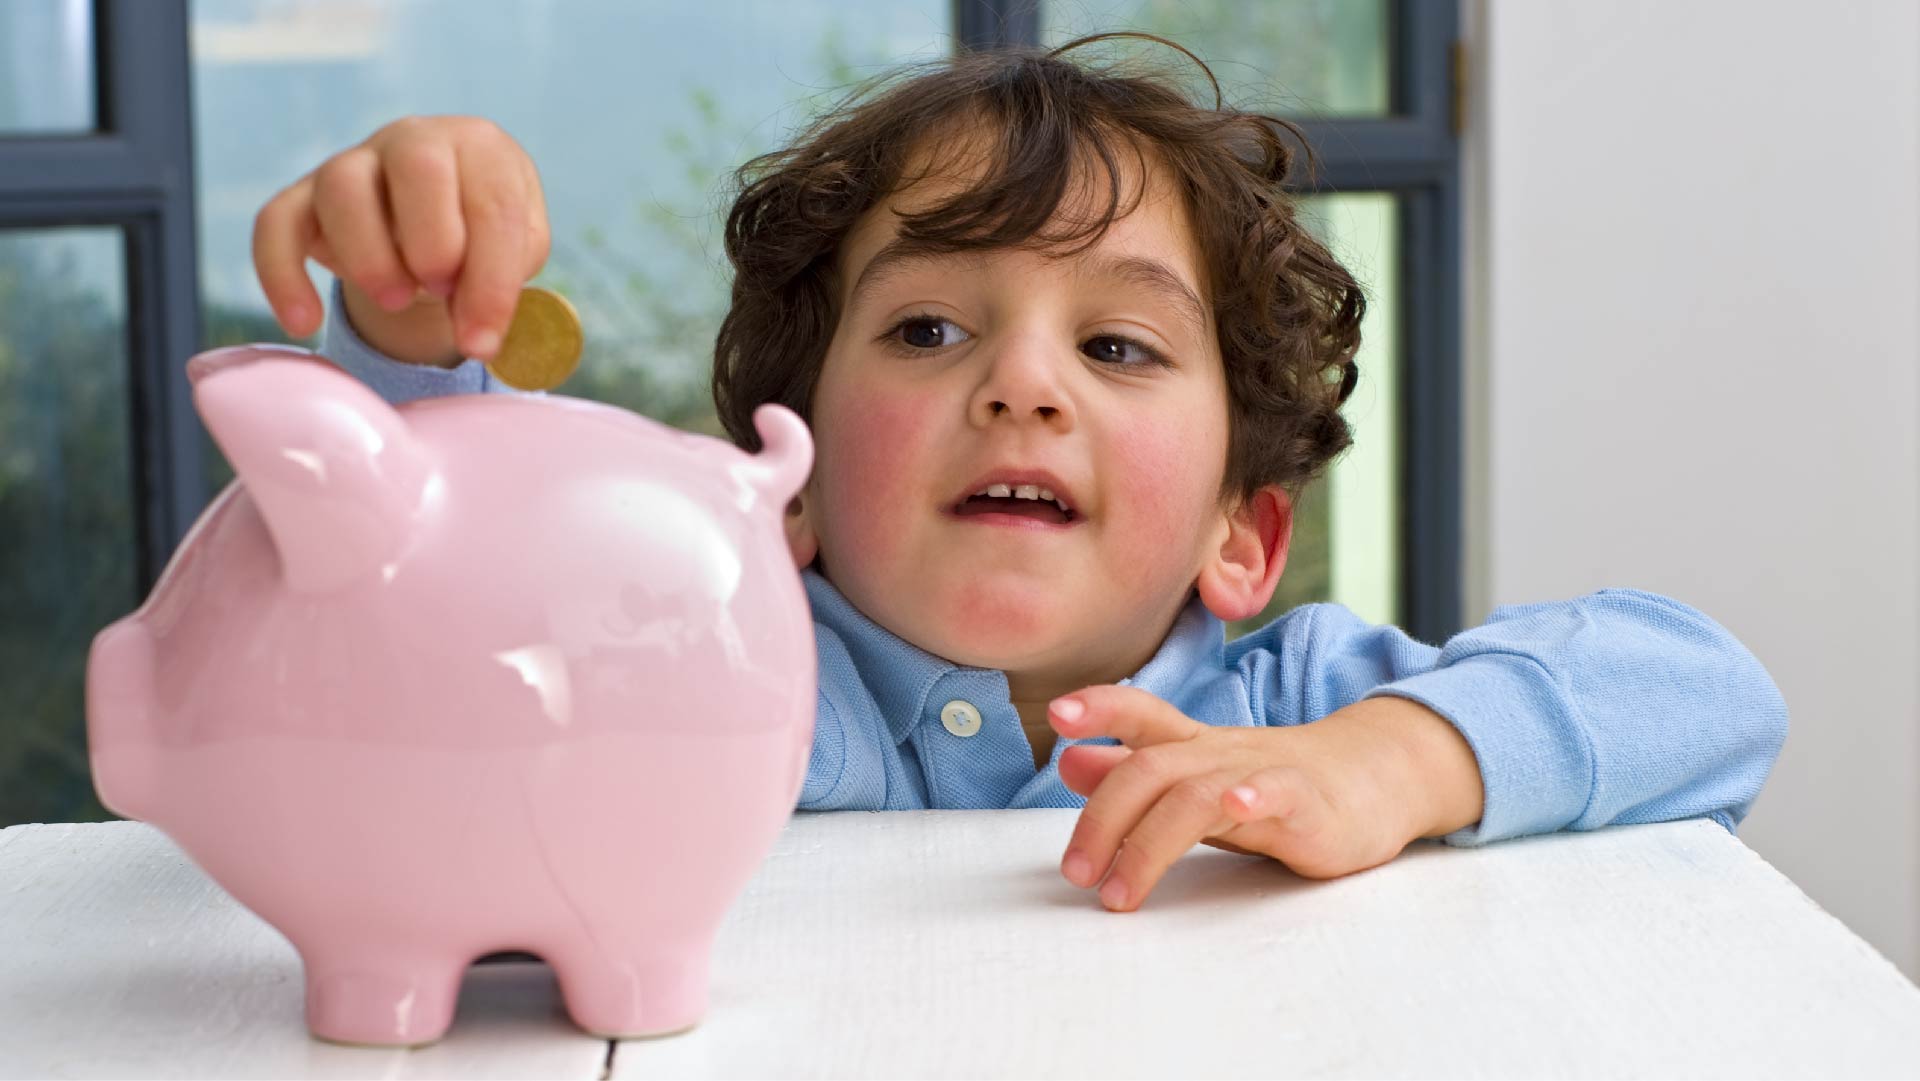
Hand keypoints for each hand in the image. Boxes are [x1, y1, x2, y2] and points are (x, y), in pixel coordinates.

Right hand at [252, 115, 550, 364]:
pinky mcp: (303, 195)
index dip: (491, 280)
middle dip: (434, 243)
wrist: (436, 229)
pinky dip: (282, 274)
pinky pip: (275, 222)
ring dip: (370, 255)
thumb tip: (476, 334)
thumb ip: (501, 283)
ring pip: (342, 186)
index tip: (482, 339)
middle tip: (440, 291)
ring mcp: (354, 162)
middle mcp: (416, 140)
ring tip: (396, 300)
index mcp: (482, 149)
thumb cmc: (483, 238)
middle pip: (417, 164)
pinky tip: (303, 323)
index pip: (494, 204)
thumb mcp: (516, 254)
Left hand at [1051, 685, 1483, 911]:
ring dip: (1150, 842)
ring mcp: (1263, 775)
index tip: (1057, 717)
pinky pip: (1279, 793)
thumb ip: (1137, 771)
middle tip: (1075, 873)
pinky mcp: (1308, 805)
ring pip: (1197, 793)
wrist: (1375, 778)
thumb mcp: (1199, 776)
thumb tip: (1069, 760)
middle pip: (1151, 769)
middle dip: (1103, 819)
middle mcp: (1220, 754)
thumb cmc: (1275, 784)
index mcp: (1193, 746)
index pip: (1141, 714)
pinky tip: (1239, 808)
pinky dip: (1256, 796)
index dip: (1100, 708)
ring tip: (1119, 891)